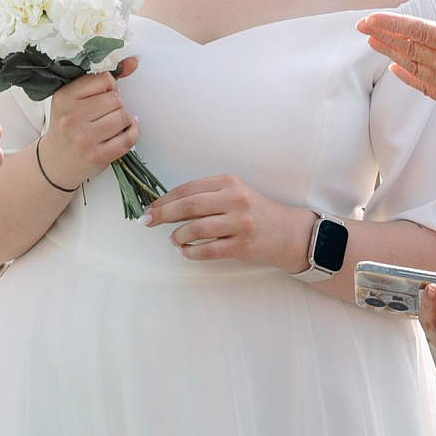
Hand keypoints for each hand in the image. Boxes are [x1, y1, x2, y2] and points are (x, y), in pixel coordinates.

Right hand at [35, 58, 139, 189]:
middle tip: (108, 111)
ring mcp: (84, 139)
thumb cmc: (67, 127)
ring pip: (123, 117)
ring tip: (114, 122)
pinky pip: (128, 139)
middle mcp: (71, 118)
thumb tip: (133, 61)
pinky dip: (133, 133)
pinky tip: (125, 131)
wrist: (55, 161)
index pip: (103, 79)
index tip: (104, 93)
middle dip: (117, 104)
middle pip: (115, 99)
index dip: (110, 85)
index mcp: (64, 97)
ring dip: (124, 119)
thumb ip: (102, 79)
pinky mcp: (97, 156)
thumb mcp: (74, 99)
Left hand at [144, 173, 314, 269]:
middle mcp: (235, 200)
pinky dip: (191, 252)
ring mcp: (240, 223)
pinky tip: (185, 251)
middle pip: (189, 205)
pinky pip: (209, 250)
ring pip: (197, 228)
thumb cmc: (255, 212)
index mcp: (229, 182)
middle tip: (147, 221)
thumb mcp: (235, 194)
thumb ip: (208, 196)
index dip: (165, 198)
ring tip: (173, 239)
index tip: (150, 206)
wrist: (287, 232)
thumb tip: (168, 205)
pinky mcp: (243, 246)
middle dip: (163, 214)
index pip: (189, 188)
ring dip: (178, 235)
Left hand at [359, 0, 435, 145]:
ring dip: (390, 52)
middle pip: (409, 47)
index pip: (420, 30)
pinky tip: (394, 69)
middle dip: (383, 34)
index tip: (372, 16)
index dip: (393, 22)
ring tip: (371, 41)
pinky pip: (423, 87)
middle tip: (360, 25)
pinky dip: (406, 76)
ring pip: (412, 66)